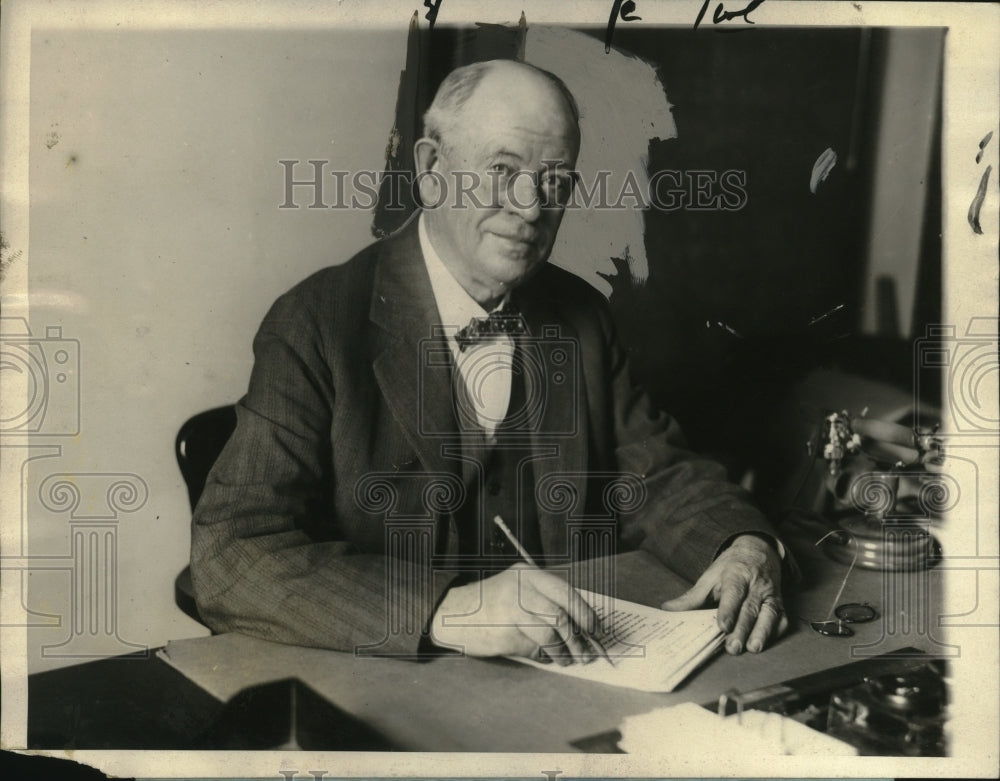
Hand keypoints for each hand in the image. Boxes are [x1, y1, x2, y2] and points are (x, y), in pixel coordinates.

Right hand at [429, 565, 604, 664]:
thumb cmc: (489, 604)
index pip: (566, 592)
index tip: (597, 629)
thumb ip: (543, 601)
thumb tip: (579, 627)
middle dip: (580, 636)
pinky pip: (536, 647)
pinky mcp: (505, 632)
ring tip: (568, 660)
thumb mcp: (517, 590)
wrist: (450, 612)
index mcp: (528, 574)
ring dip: (565, 651)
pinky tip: (548, 659)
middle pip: (562, 613)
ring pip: (553, 633)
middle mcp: (522, 587)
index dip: (585, 612)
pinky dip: (547, 656)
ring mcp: (513, 609)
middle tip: (588, 652)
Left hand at [661, 534, 786, 654]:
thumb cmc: (730, 568)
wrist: (757, 551)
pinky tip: (767, 642)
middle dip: (742, 629)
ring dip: (762, 632)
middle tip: (733, 647)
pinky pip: (781, 618)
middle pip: (750, 608)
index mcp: (736, 574)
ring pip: (769, 614)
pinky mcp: (780, 603)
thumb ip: (691, 597)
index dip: (728, 610)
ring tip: (753, 648)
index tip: (722, 626)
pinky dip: (775, 631)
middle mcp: (756, 584)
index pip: (733, 593)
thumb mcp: (709, 576)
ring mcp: (770, 594)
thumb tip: (667, 609)